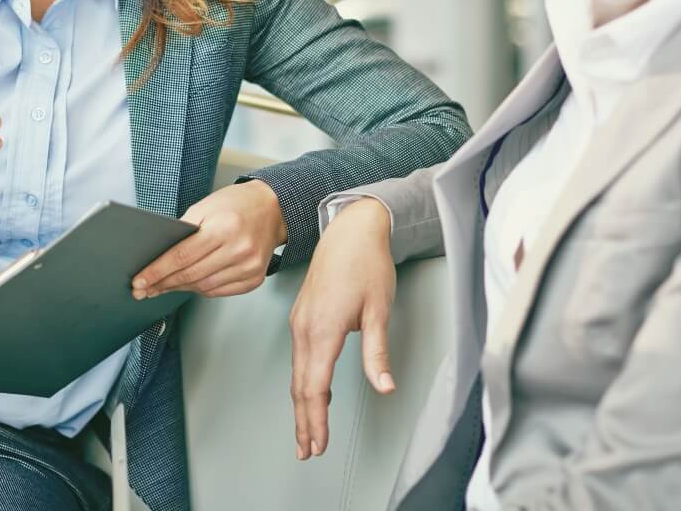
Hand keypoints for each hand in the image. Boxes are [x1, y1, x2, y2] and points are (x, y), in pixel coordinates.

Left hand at [131, 180, 287, 299]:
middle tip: (143, 289)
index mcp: (224, 228)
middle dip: (163, 283)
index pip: (182, 256)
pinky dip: (201, 289)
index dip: (157, 271)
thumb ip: (183, 230)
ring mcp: (249, 267)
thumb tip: (158, 256)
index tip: (140, 281)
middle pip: (191, 275)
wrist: (273, 209)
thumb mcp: (205, 206)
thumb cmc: (237, 204)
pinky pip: (219, 291)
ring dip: (180, 288)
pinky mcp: (255, 278)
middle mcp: (239, 249)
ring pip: (204, 287)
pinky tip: (189, 285)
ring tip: (163, 286)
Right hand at [289, 197, 395, 459]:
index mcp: (322, 328)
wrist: (350, 229)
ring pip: (296, 372)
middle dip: (303, 421)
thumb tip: (384, 385)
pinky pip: (299, 356)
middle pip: (299, 385)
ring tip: (307, 431)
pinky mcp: (302, 315)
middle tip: (307, 450)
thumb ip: (377, 352)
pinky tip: (313, 392)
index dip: (316, 420)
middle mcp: (304, 327)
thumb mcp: (379, 309)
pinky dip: (303, 381)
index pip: (314, 387)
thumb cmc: (366, 263)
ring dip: (301, 404)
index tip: (319, 444)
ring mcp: (300, 320)